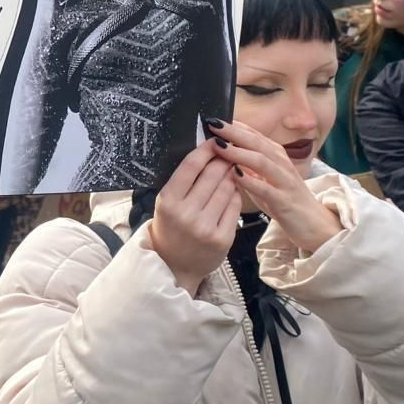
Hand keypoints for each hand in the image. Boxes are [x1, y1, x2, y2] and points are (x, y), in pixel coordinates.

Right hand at [147, 140, 242, 294]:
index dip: (206, 148)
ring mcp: (205, 227)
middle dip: (223, 159)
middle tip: (229, 151)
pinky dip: (235, 195)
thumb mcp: (168, 202)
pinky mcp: (222, 239)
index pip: (191, 165)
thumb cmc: (171, 227)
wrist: (174, 264)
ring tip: (230, 171)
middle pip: (212, 174)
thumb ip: (184, 179)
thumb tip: (208, 148)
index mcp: (168, 201)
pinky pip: (235, 206)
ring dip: (231, 175)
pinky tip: (232, 192)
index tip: (214, 139)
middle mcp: (186, 214)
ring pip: (227, 188)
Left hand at [209, 121, 341, 255]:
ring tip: (219, 146)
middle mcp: (281, 163)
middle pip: (256, 142)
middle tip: (213, 124)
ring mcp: (284, 181)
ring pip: (261, 161)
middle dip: (234, 132)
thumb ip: (247, 165)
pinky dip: (250, 181)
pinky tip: (235, 176)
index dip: (233, 126)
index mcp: (275, 155)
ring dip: (239, 152)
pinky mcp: (285, 201)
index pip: (253, 135)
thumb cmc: (285, 199)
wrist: (315, 224)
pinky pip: (266, 189)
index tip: (213, 118)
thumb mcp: (264, 178)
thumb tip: (223, 150)